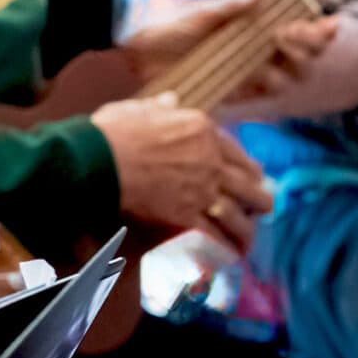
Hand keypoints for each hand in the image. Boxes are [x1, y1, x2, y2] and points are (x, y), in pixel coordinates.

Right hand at [93, 94, 269, 250]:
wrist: (96, 159)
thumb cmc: (112, 132)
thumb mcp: (137, 109)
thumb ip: (160, 107)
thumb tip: (171, 100)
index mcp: (202, 131)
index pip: (238, 153)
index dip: (250, 170)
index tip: (254, 178)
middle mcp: (210, 162)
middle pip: (249, 187)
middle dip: (259, 201)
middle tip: (261, 209)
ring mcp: (200, 192)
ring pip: (238, 216)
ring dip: (246, 232)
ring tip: (247, 242)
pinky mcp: (184, 217)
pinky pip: (214, 237)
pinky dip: (223, 249)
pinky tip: (228, 256)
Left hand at [122, 0, 335, 105]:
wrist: (136, 52)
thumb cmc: (168, 25)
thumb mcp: (197, 12)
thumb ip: (229, 5)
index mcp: (259, 25)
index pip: (304, 28)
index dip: (320, 29)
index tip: (321, 23)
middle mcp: (260, 49)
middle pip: (306, 56)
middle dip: (306, 47)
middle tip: (284, 35)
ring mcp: (249, 72)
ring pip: (288, 79)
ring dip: (285, 71)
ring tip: (265, 61)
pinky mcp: (234, 92)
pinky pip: (257, 98)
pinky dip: (258, 90)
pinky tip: (250, 82)